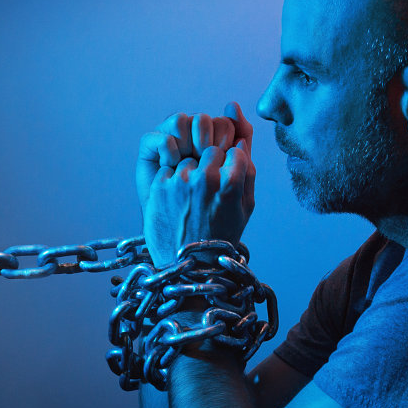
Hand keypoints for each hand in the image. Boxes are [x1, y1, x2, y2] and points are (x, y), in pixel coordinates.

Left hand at [136, 102, 256, 266]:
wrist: (188, 265)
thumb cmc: (220, 236)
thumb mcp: (245, 208)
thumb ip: (248, 172)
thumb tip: (241, 142)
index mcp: (231, 184)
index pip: (234, 150)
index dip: (230, 164)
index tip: (226, 179)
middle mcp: (205, 179)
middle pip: (211, 150)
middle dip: (210, 164)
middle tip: (207, 188)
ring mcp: (181, 181)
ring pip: (188, 157)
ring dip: (190, 171)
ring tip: (190, 198)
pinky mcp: (160, 186)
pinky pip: (169, 168)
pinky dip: (172, 180)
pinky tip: (176, 201)